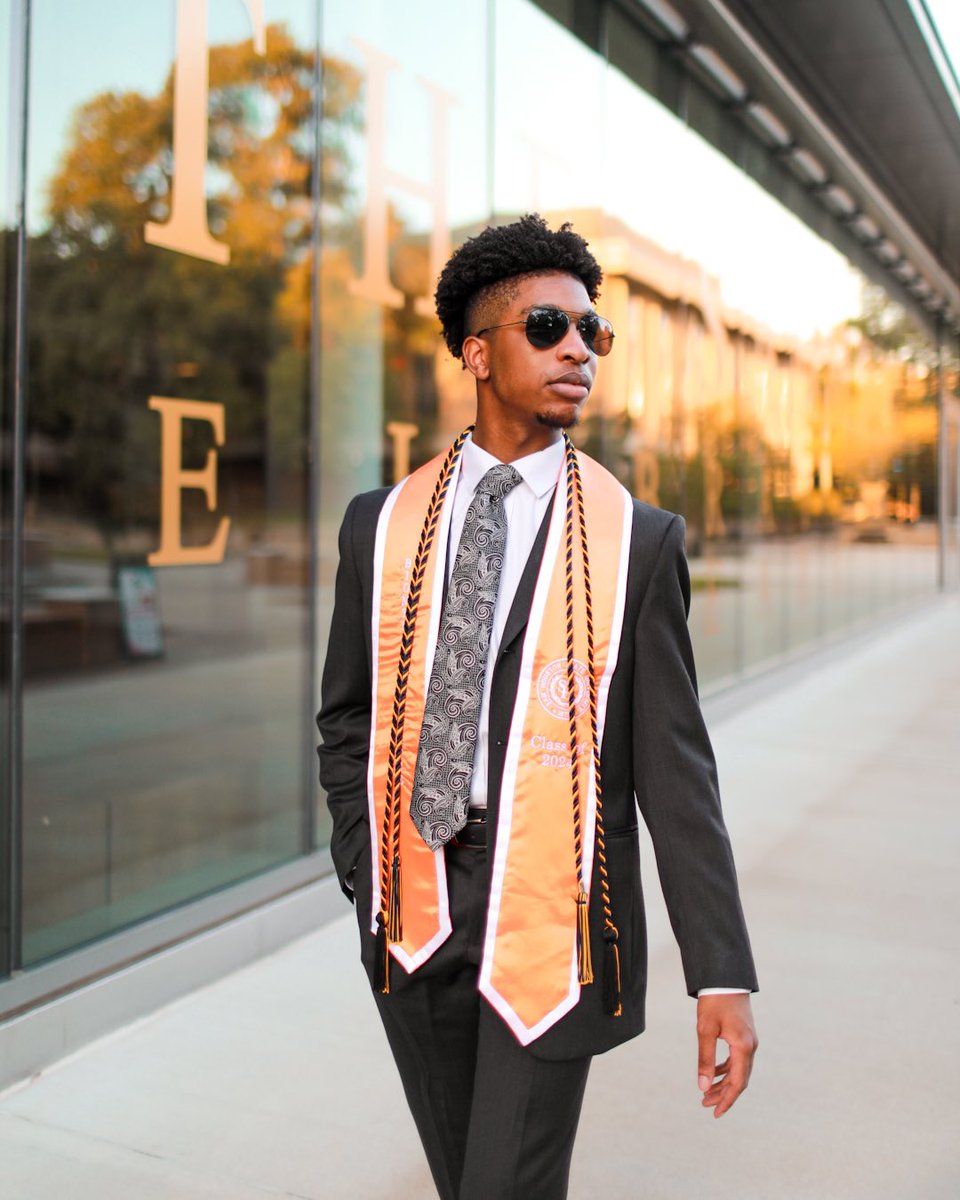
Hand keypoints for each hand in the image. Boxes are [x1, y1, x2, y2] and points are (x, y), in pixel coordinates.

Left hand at [696, 993, 757, 1117]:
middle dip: (723, 1094)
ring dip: (724, 1083)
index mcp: (743, 1047)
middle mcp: (750, 1047)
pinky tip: (714, 1073)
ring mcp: (749, 1041)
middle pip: (739, 1079)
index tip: (715, 1113)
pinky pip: (737, 1060)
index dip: (726, 1100)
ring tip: (707, 1093)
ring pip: (738, 1070)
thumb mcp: (705, 1030)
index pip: (737, 1083)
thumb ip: (705, 1059)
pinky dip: (726, 1069)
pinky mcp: (744, 1036)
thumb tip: (703, 1087)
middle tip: (705, 1104)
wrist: (725, 977)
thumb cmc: (714, 1001)